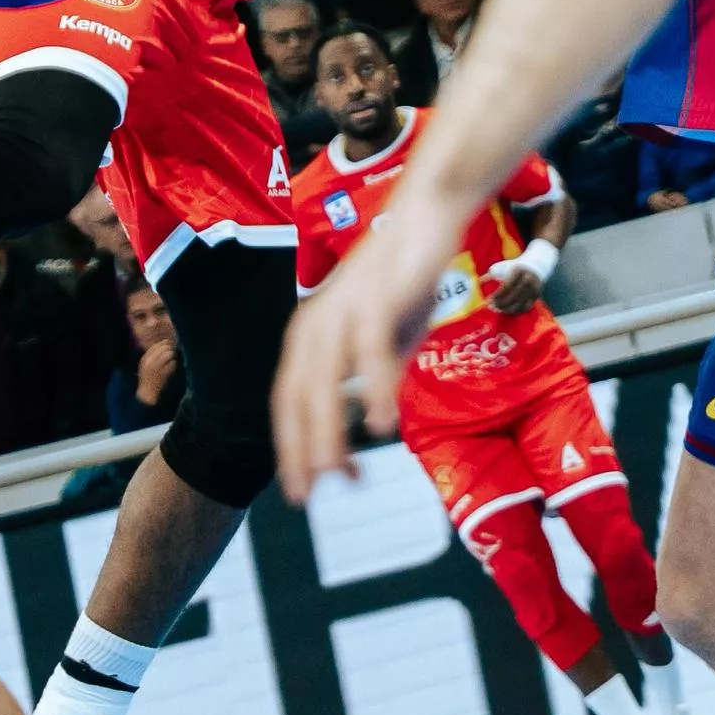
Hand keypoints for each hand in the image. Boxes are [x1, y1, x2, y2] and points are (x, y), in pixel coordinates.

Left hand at [272, 207, 461, 495]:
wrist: (427, 219)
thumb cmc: (404, 281)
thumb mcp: (386, 341)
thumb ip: (375, 380)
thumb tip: (371, 427)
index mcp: (310, 337)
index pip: (288, 402)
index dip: (291, 449)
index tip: (301, 491)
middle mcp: (316, 325)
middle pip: (297, 398)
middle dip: (301, 450)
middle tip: (309, 495)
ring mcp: (342, 311)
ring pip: (324, 381)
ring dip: (329, 430)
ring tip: (340, 474)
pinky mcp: (375, 299)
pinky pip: (369, 354)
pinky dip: (374, 392)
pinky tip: (381, 426)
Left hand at [480, 251, 549, 315]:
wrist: (535, 265)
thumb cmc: (513, 266)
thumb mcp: (502, 266)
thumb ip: (491, 274)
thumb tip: (479, 281)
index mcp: (519, 271)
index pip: (506, 287)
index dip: (497, 296)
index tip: (488, 300)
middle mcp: (528, 281)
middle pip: (513, 297)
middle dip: (501, 304)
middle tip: (491, 307)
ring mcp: (534, 289)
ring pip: (519, 304)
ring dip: (507, 310)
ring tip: (498, 310)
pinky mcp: (536, 296)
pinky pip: (525, 307)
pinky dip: (516, 311)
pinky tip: (507, 311)